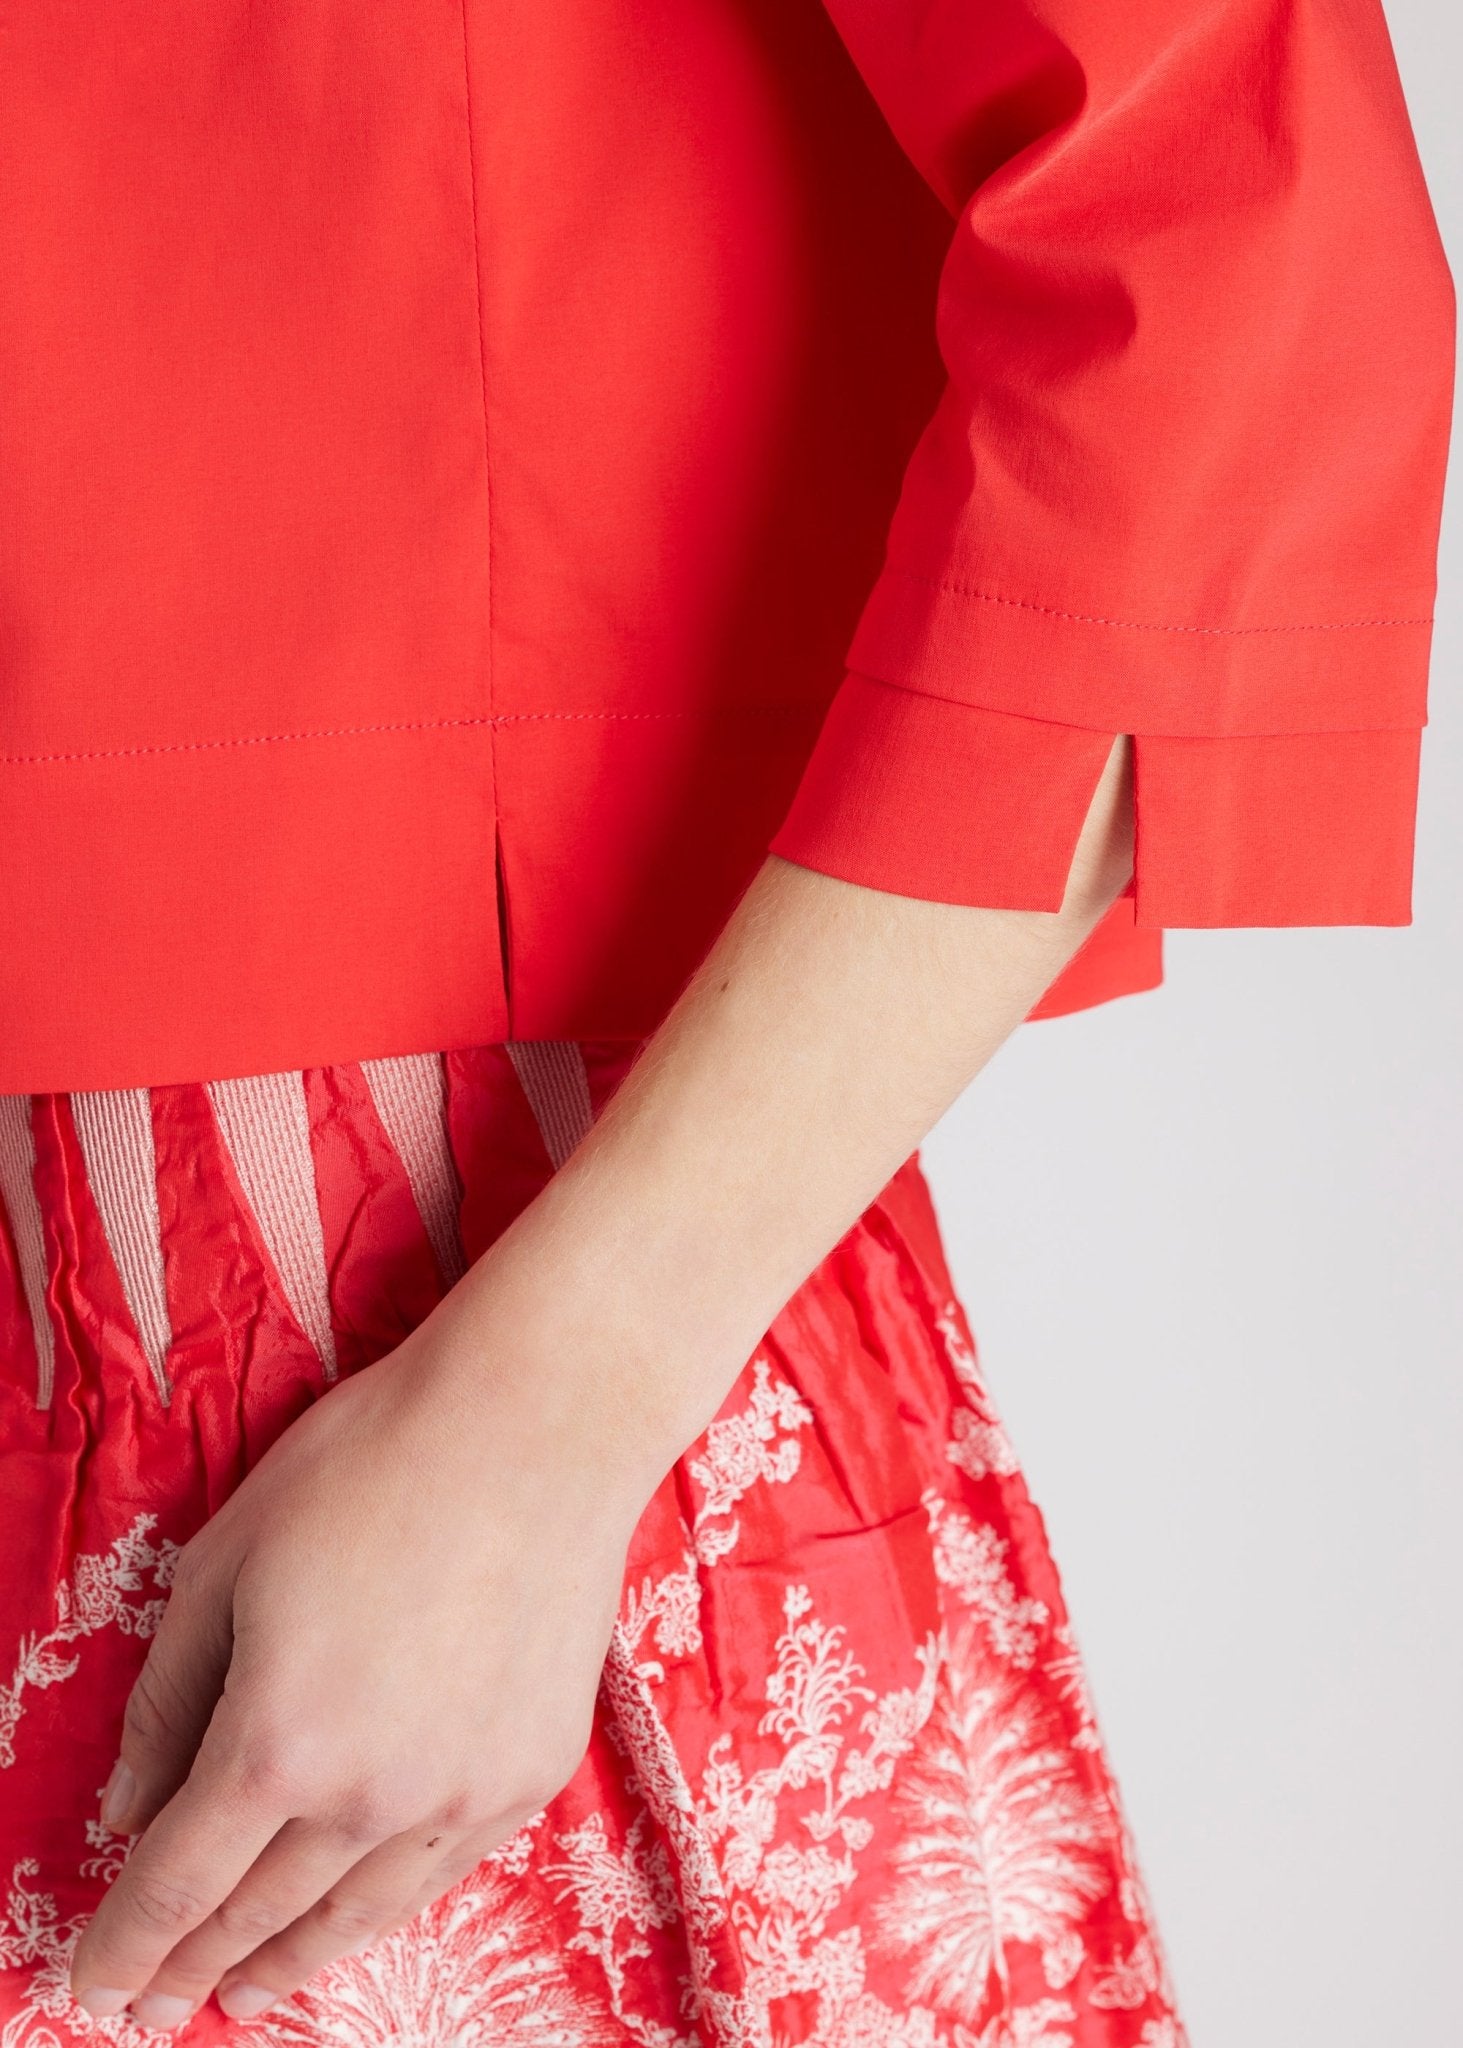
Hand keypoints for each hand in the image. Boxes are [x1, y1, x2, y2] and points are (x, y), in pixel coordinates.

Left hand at [68, 1286, 646, 2030]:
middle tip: (155, 2005)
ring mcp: (461, 1792)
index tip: (97, 1982)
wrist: (537, 1426)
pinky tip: (357, 1911)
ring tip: (248, 1990)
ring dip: (288, 1961)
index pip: (178, 1884)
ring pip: (354, 1914)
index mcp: (277, 1741)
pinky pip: (439, 1870)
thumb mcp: (225, 1562)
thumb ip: (166, 1699)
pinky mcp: (529, 1772)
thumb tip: (127, 1811)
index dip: (127, 1944)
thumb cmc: (371, 1465)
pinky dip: (381, 1905)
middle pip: (259, 1914)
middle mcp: (371, 1793)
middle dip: (193, 1967)